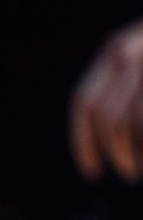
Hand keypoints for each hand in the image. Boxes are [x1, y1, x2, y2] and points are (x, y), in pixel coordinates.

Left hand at [72, 20, 142, 181]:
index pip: (85, 102)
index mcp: (118, 47)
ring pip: (132, 121)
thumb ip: (121, 86)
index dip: (83, 142)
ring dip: (137, 152)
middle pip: (109, 117)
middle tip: (129, 172)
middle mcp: (133, 48)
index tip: (91, 170)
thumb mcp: (139, 58)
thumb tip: (94, 141)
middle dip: (117, 152)